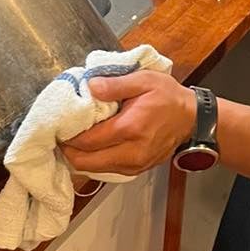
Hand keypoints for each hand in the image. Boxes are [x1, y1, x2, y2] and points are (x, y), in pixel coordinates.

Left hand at [61, 71, 196, 176]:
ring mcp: (134, 165)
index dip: (67, 135)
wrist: (192, 119)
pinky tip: (90, 146)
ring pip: (93, 169)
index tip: (58, 124)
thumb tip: (89, 87)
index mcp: (130, 129)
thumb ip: (115, 84)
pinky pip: (106, 170)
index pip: (87, 140)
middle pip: (85, 162)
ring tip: (73, 138)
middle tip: (61, 133)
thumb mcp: (144, 80)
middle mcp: (131, 153)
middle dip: (68, 150)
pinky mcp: (136, 170)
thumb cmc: (167, 97)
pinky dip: (93, 160)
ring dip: (79, 157)